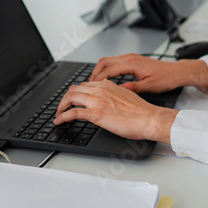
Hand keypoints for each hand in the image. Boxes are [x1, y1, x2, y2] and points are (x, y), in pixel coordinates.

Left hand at [53, 80, 177, 142]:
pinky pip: (73, 113)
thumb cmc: (142, 112)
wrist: (149, 119)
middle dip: (65, 99)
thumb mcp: (125, 96)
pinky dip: (62, 117)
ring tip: (58, 115)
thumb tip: (107, 101)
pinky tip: (59, 121)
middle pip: (74, 89)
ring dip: (61, 107)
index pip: (84, 85)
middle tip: (62, 108)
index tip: (72, 100)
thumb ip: (113, 95)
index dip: (75, 93)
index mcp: (107, 85)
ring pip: (70, 98)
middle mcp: (100, 89)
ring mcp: (97, 101)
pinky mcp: (96, 114)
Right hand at [89, 53, 207, 92]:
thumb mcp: (149, 87)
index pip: (108, 70)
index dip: (98, 79)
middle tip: (88, 85)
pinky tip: (106, 78)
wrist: (176, 71)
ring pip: (108, 60)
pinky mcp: (133, 60)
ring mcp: (131, 57)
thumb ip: (132, 88)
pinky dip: (107, 69)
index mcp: (132, 64)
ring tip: (94, 82)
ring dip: (100, 70)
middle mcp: (129, 58)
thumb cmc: (166, 78)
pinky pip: (115, 61)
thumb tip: (118, 90)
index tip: (90, 87)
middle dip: (94, 72)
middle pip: (104, 62)